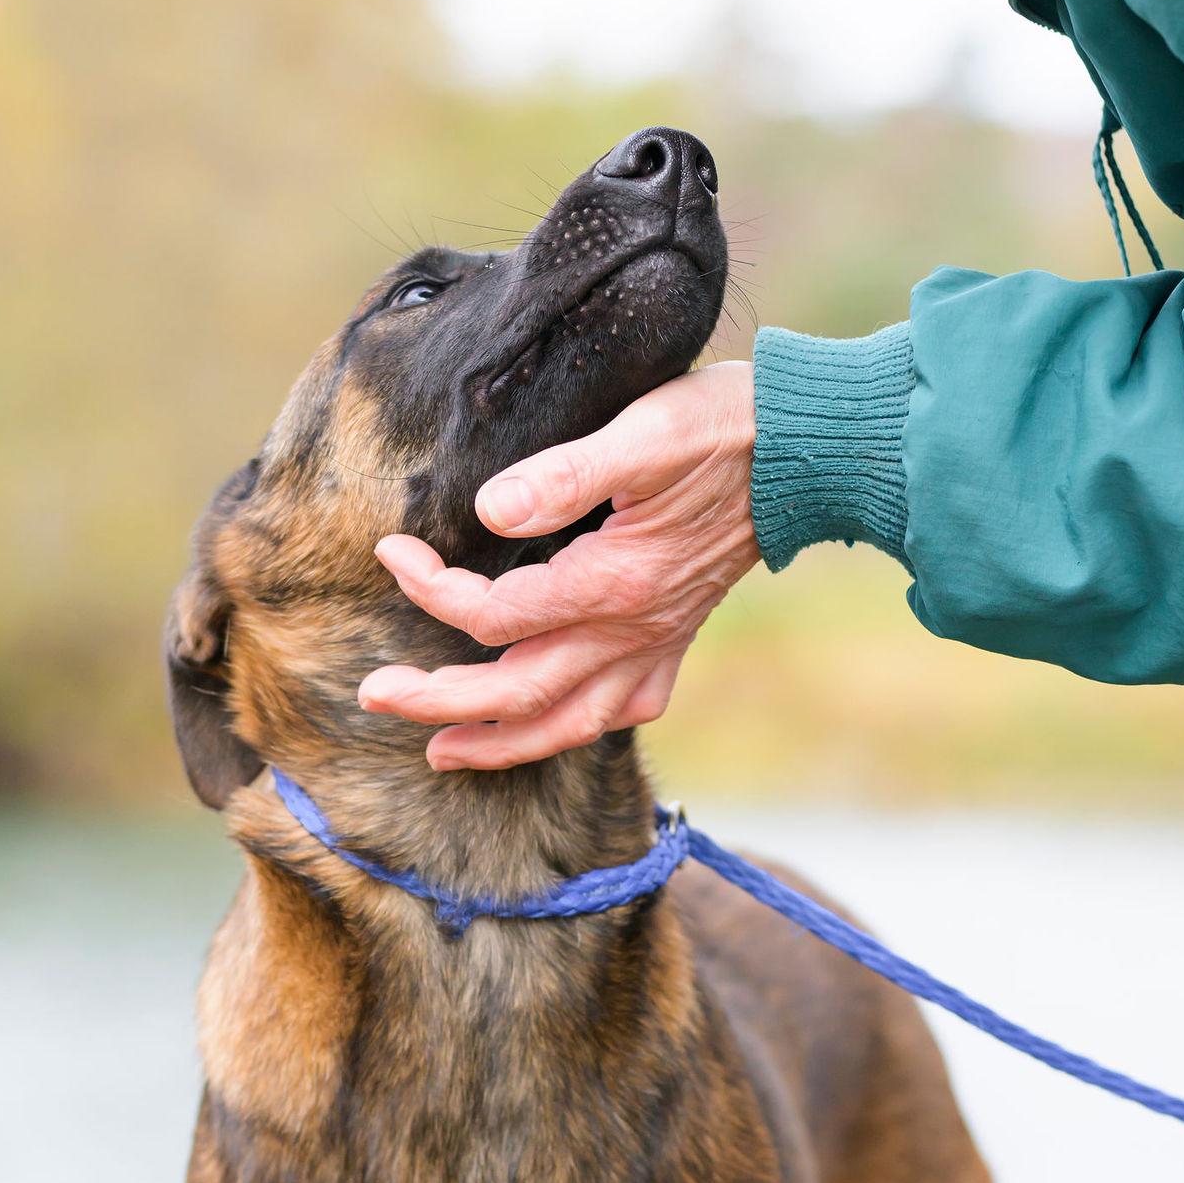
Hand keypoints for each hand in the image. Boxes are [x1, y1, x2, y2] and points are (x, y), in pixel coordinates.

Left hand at [359, 360, 757, 769]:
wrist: (810, 452)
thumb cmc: (723, 429)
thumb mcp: (643, 435)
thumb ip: (563, 475)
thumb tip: (489, 508)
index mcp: (612, 582)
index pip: (493, 613)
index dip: (429, 590)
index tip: (390, 553)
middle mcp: (631, 631)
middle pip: (515, 692)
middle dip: (437, 701)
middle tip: (373, 694)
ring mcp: (656, 645)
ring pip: (567, 724)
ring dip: (498, 744)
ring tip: (440, 753)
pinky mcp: (675, 642)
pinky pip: (621, 712)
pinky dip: (573, 728)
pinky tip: (547, 725)